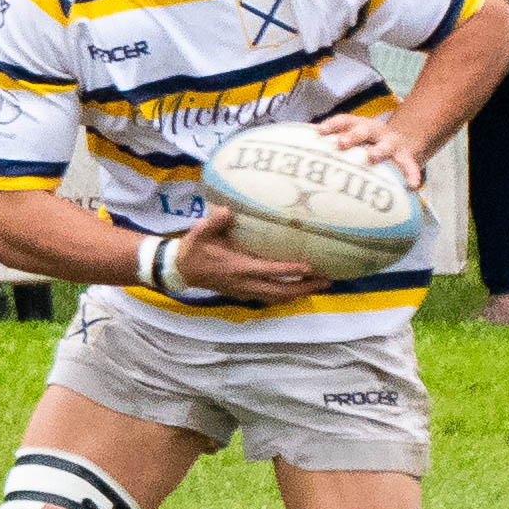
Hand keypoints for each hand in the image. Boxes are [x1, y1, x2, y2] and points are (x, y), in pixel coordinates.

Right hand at [174, 207, 331, 301]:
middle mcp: (245, 284)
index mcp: (238, 267)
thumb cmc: (194, 249)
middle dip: (305, 287)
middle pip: (281, 291)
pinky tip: (299, 288)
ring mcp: (245, 291)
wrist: (181, 270)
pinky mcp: (244, 294)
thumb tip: (227, 210)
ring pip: (278, 298)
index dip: (290, 270)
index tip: (309, 267)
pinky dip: (287, 295)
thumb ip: (215, 222)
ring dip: (300, 293)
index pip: (269, 271)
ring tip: (320, 285)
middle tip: (327, 280)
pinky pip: (271, 298)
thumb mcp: (200, 232)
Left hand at [315, 112, 422, 188]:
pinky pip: (410, 165)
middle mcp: (375, 132)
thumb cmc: (368, 146)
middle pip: (363, 129)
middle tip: (340, 144)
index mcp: (360, 126)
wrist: (402, 143)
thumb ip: (335, 148)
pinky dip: (412, 174)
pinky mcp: (405, 156)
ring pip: (386, 145)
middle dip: (352, 136)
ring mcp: (391, 143)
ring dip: (379, 150)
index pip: (344, 121)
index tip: (318, 132)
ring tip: (372, 158)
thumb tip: (302, 155)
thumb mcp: (354, 141)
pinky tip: (412, 185)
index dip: (331, 125)